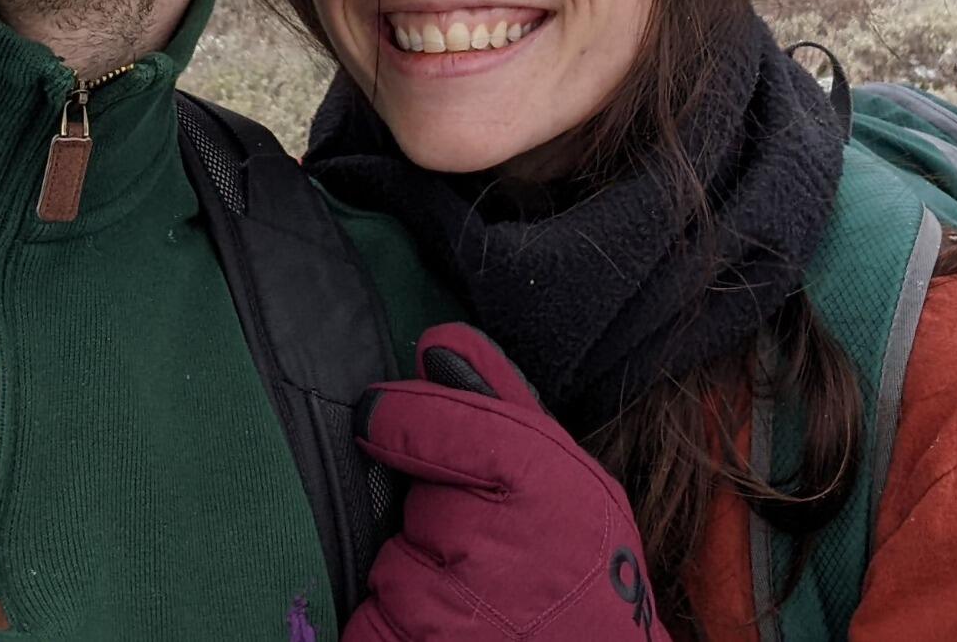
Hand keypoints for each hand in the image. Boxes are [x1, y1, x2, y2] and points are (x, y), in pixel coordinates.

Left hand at [345, 322, 671, 640]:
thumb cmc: (584, 566)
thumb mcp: (565, 473)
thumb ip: (498, 401)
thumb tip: (435, 343)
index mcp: (533, 476)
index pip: (437, 422)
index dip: (397, 415)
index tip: (375, 413)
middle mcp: (487, 541)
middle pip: (413, 499)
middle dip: (436, 518)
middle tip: (488, 548)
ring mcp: (443, 608)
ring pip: (393, 563)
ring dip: (420, 576)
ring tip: (480, 598)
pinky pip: (372, 617)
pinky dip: (398, 625)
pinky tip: (455, 631)